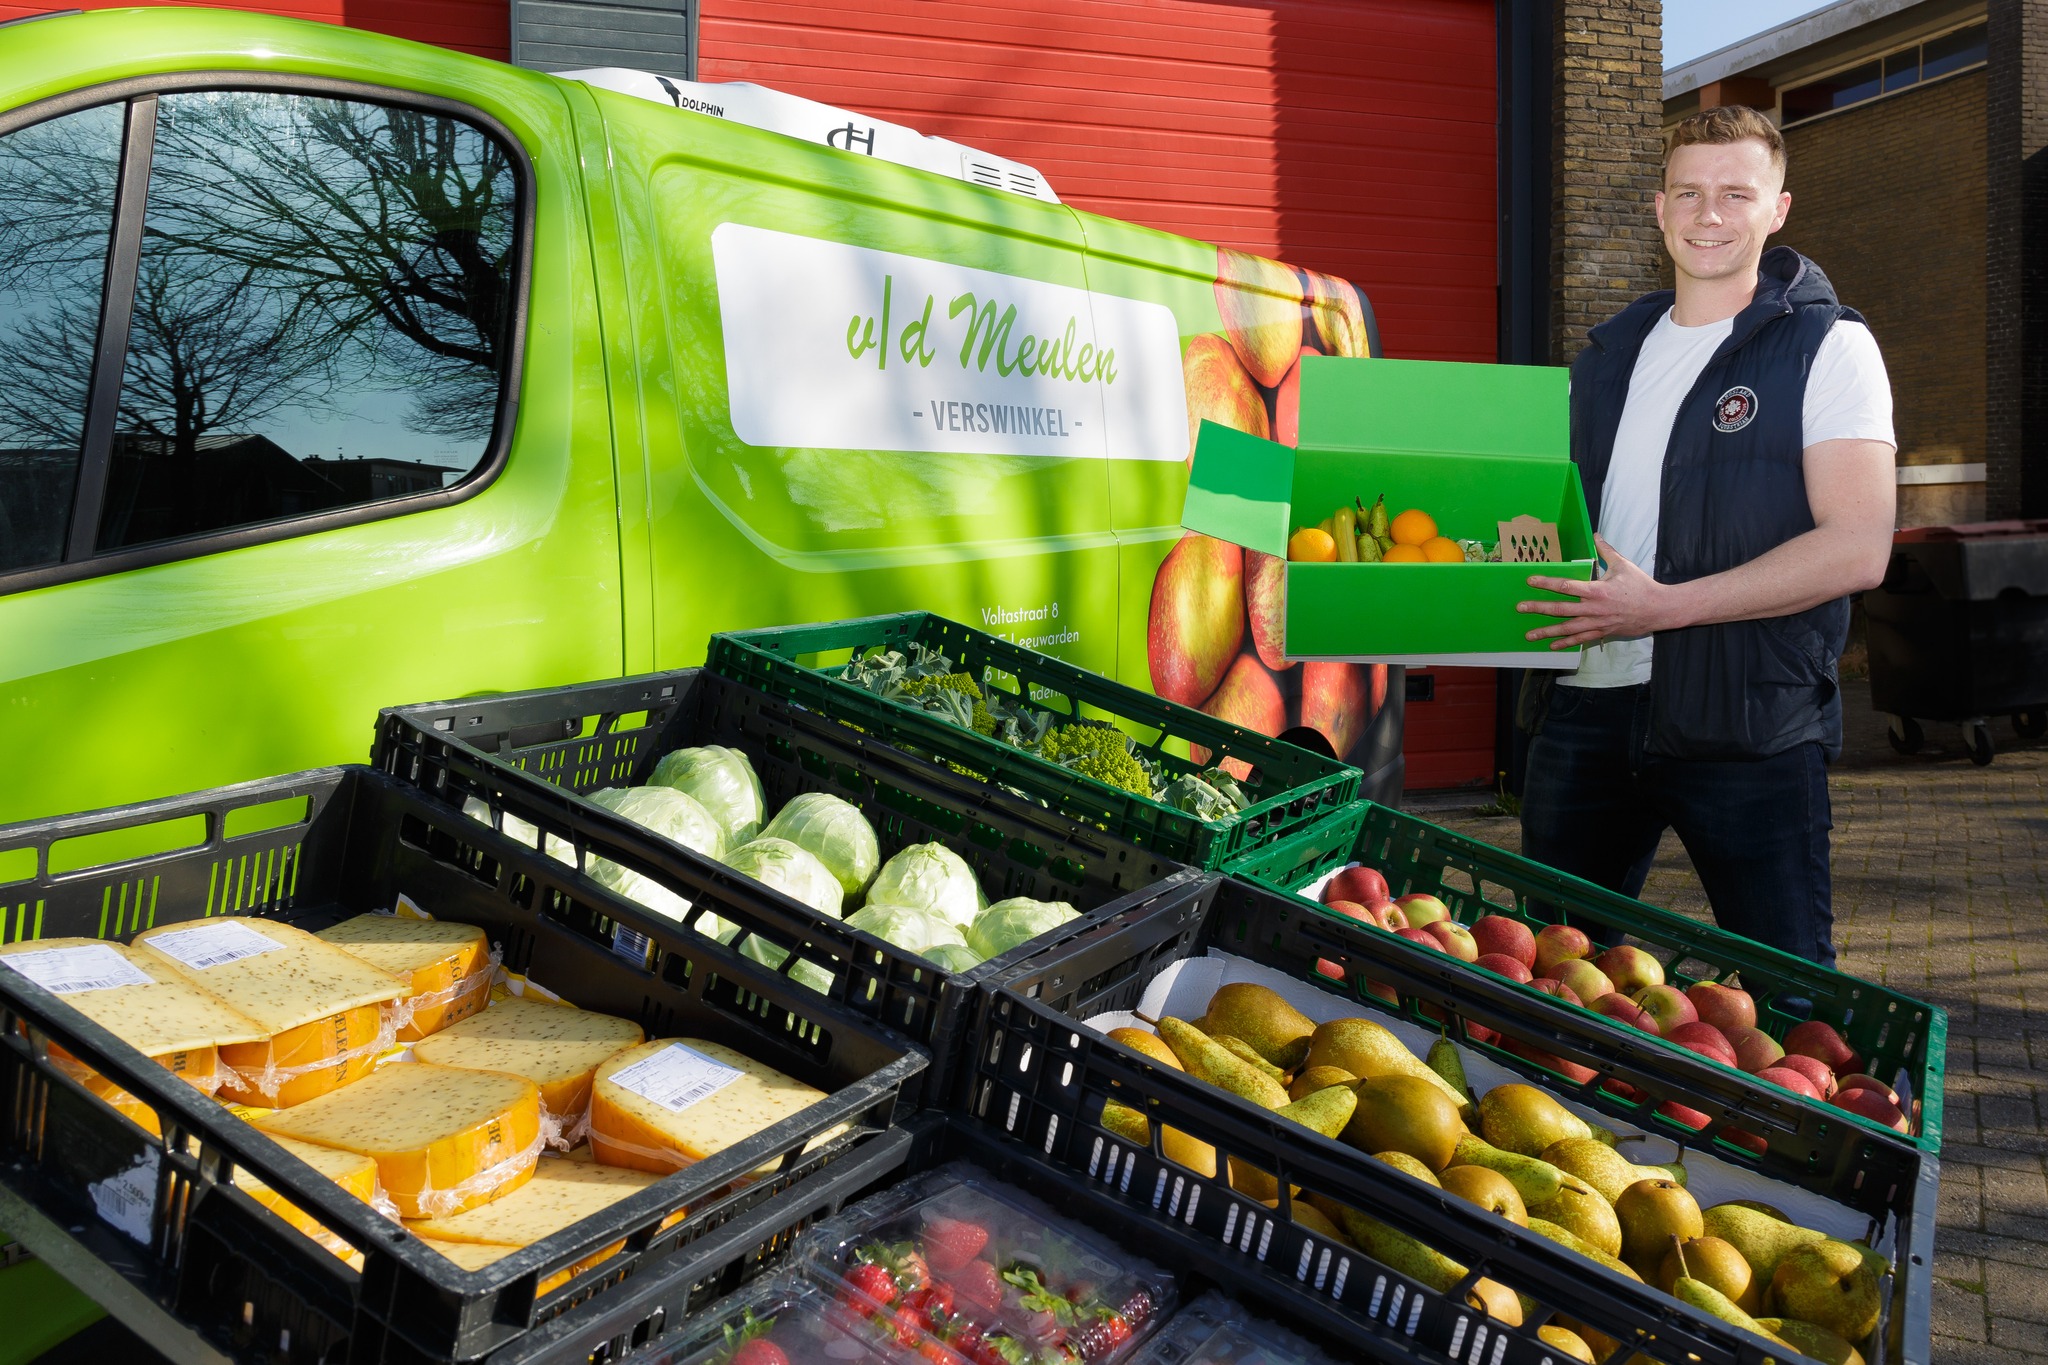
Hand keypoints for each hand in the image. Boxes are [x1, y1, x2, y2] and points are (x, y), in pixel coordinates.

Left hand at [1518, 536, 1681, 648]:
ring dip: (1546, 632)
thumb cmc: (1641, 586)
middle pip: (1560, 609)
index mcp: (1597, 590)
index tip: (1530, 581)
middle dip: (1538, 608)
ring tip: (1529, 635)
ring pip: (1567, 629)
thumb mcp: (1623, 565)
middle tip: (1520, 608)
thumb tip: (1596, 535)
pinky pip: (1581, 639)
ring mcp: (1597, 623)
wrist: (1659, 609)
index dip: (1546, 583)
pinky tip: (1552, 645)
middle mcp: (1593, 609)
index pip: (1566, 586)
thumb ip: (1606, 551)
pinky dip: (1566, 643)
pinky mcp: (1602, 632)